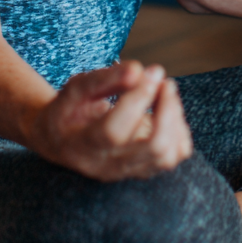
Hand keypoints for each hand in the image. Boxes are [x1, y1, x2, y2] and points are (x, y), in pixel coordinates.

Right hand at [30, 61, 193, 181]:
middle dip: (167, 109)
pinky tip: (167, 109)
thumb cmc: (70, 109)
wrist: (62, 140)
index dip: (139, 99)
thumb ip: (105, 80)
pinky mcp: (143, 169)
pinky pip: (175, 155)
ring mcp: (128, 171)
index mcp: (83, 145)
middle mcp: (108, 165)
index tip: (152, 71)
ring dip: (175, 118)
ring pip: (168, 155)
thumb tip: (138, 71)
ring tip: (165, 91)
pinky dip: (179, 130)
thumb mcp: (76, 88)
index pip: (116, 130)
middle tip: (164, 81)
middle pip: (153, 147)